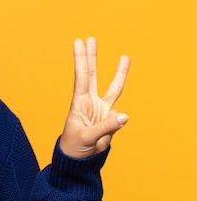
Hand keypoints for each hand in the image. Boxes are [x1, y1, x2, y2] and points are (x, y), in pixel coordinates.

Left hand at [59, 37, 130, 158]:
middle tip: (90, 39)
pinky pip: (118, 111)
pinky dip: (120, 115)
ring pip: (111, 87)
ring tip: (125, 56)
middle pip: (91, 75)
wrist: (78, 161)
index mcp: (79, 103)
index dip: (81, 59)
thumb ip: (105, 128)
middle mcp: (89, 102)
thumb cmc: (75, 148)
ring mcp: (99, 109)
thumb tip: (124, 115)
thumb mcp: (87, 138)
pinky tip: (118, 122)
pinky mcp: (108, 119)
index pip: (81, 76)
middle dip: (91, 57)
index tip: (79, 42)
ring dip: (118, 72)